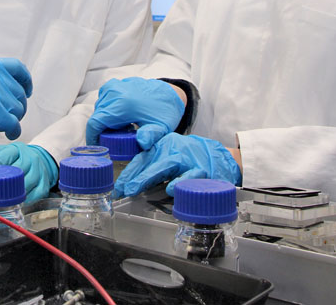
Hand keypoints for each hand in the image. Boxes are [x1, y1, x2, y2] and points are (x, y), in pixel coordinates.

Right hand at [0, 58, 32, 142]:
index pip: (17, 69)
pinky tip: (9, 134)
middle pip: (19, 93)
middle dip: (16, 105)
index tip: (25, 89)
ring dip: (14, 119)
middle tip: (10, 114)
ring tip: (7, 126)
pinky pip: (14, 125)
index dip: (24, 81)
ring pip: (18, 110)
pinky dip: (14, 131)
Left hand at [0, 142, 57, 203]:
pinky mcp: (44, 183)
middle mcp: (30, 158)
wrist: (39, 159)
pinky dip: (26, 200)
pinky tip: (18, 202)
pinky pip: (36, 194)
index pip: (5, 157)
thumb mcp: (6, 152)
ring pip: (27, 183)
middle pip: (17, 171)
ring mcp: (39, 171)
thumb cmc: (18, 158)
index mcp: (17, 149)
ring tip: (4, 199)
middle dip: (5, 182)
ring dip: (16, 192)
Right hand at [86, 78, 184, 149]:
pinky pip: (103, 101)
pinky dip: (108, 110)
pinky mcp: (114, 84)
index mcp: (122, 104)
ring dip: (105, 120)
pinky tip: (122, 118)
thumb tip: (142, 142)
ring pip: (99, 109)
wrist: (170, 93)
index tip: (98, 147)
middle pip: (97, 117)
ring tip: (122, 128)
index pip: (95, 123)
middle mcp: (114, 92)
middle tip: (115, 140)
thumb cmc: (164, 112)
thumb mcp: (160, 127)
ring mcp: (113, 86)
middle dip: (101, 131)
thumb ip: (151, 136)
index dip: (92, 138)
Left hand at [115, 133, 240, 196]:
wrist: (216, 156)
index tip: (119, 186)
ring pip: (165, 165)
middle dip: (134, 175)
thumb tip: (131, 183)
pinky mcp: (201, 169)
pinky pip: (189, 175)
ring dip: (148, 177)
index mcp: (162, 145)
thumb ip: (152, 167)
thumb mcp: (168, 157)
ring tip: (135, 188)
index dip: (129, 172)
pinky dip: (179, 182)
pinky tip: (170, 190)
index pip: (142, 157)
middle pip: (150, 161)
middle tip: (123, 189)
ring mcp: (187, 158)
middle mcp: (172, 149)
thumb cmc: (187, 158)